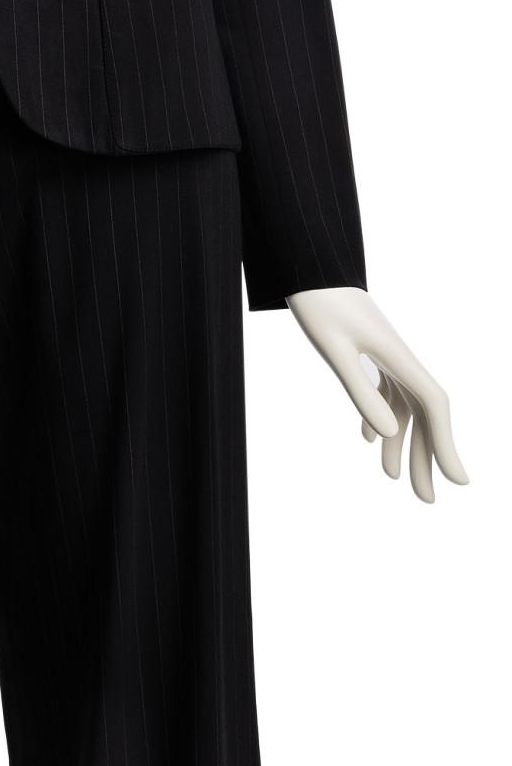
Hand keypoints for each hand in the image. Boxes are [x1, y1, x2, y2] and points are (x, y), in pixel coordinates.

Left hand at [286, 284, 467, 504]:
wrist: (308, 264)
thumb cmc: (317, 301)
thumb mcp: (333, 349)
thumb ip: (360, 389)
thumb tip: (387, 434)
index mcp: (398, 355)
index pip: (434, 405)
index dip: (447, 443)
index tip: (457, 481)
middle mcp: (399, 357)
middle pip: (423, 414)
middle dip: (427, 458)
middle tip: (426, 500)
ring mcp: (386, 355)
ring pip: (404, 407)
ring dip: (402, 443)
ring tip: (394, 480)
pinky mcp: (369, 352)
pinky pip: (384, 391)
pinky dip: (379, 417)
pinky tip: (368, 441)